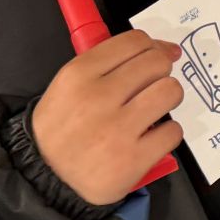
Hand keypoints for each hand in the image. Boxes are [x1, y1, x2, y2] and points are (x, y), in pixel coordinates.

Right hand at [30, 31, 183, 205]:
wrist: (46, 177)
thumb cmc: (62, 128)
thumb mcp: (68, 85)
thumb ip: (108, 63)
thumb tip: (162, 48)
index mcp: (79, 74)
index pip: (135, 41)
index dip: (154, 46)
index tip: (159, 55)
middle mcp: (98, 98)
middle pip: (157, 63)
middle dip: (162, 72)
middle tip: (153, 86)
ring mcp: (117, 129)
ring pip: (170, 91)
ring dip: (168, 98)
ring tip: (154, 109)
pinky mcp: (134, 159)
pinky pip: (173, 131)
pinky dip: (168, 133)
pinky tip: (151, 137)